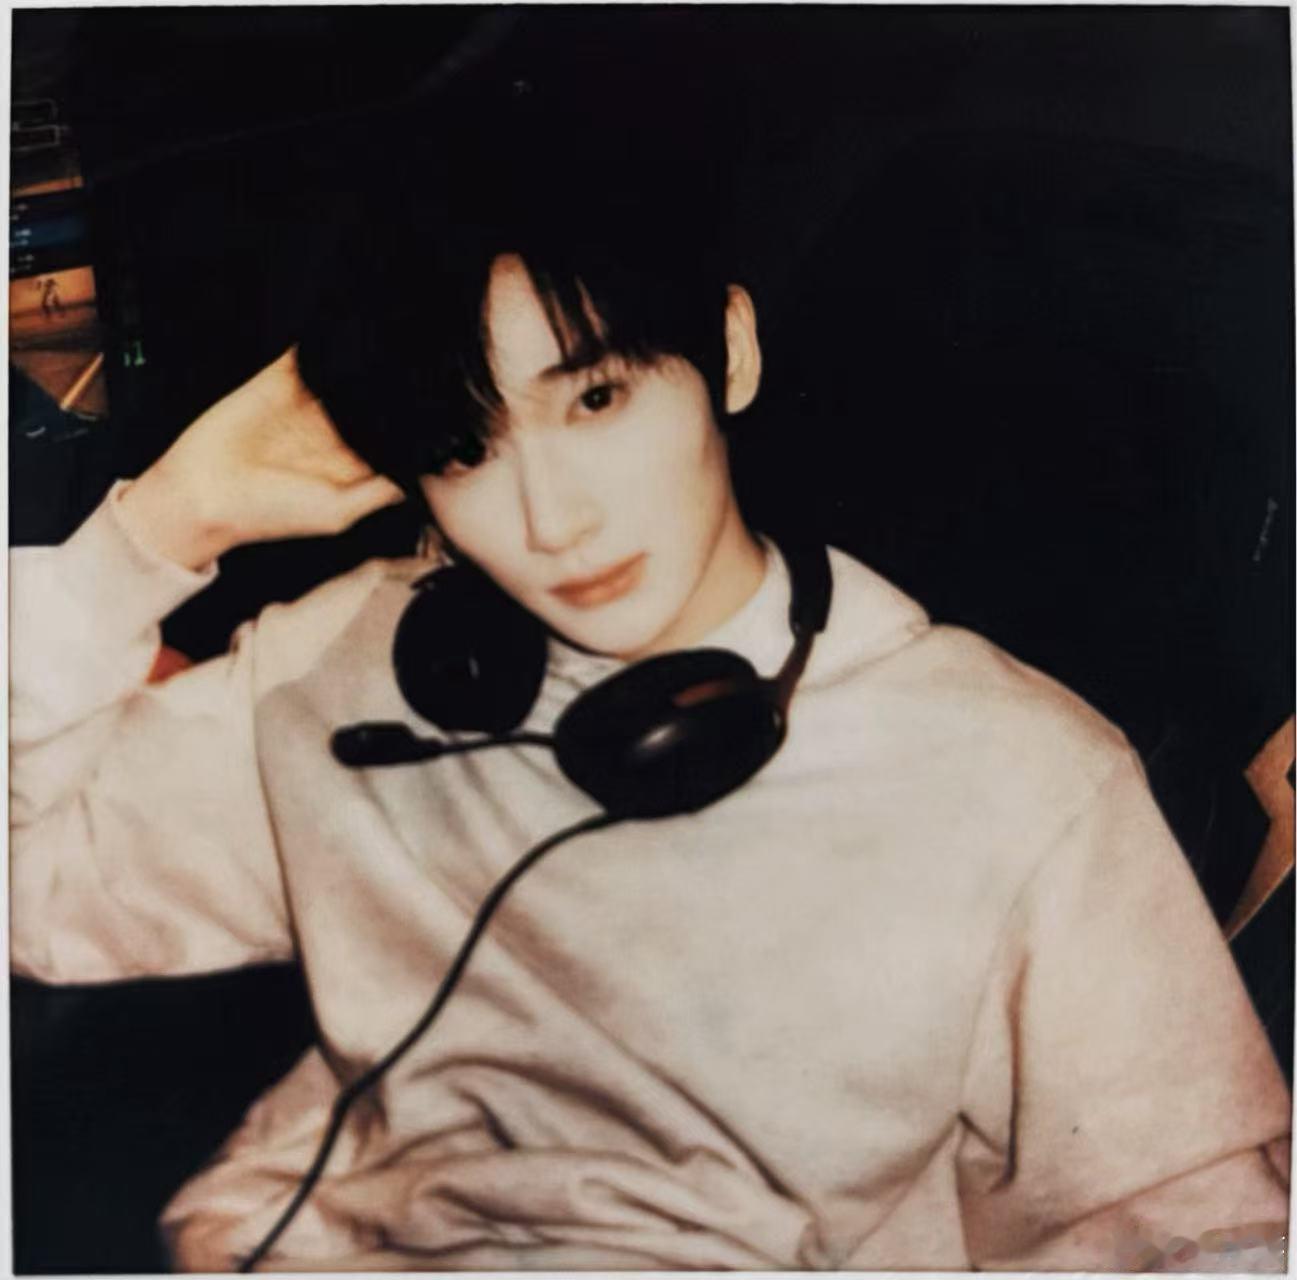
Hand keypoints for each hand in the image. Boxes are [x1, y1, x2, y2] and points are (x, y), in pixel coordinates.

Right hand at [117, 348, 404, 568]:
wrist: (204, 494)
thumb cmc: (271, 515)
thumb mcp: (338, 513)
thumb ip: (380, 492)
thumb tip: (421, 476)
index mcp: (351, 460)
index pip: (390, 431)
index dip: (411, 416)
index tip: (435, 396)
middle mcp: (332, 429)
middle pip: (371, 397)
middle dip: (392, 381)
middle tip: (422, 357)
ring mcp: (306, 402)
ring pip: (345, 370)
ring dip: (361, 355)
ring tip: (390, 335)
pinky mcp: (279, 380)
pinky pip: (306, 352)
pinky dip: (323, 337)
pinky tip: (343, 324)